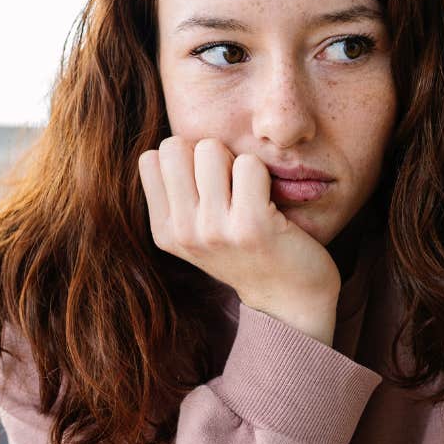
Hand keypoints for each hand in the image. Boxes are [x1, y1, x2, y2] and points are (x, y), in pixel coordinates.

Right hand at [138, 137, 340, 344]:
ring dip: (235, 161)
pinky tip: (269, 201)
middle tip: (230, 183)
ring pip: (210, 148)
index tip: (208, 184)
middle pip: (176, 146)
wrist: (290, 298)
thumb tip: (170, 146)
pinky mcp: (251, 226)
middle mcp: (183, 232)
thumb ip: (177, 193)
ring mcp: (214, 231)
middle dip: (207, 154)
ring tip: (249, 192)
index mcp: (165, 231)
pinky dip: (263, 173)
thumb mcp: (197, 231)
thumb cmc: (247, 251)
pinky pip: (249, 164)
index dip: (185, 159)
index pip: (153, 158)